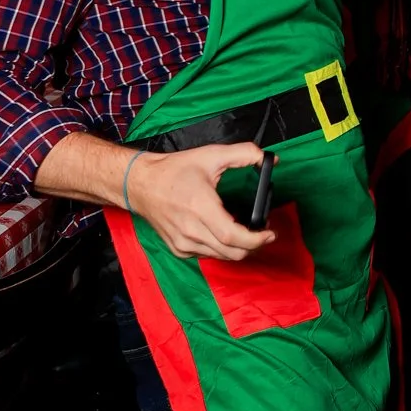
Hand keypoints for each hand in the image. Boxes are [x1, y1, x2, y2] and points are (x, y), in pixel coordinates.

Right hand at [127, 142, 274, 260]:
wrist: (140, 184)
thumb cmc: (174, 170)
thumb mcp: (211, 155)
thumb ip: (243, 153)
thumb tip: (267, 159)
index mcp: (201, 208)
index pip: (233, 237)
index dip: (256, 240)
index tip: (270, 233)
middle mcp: (191, 231)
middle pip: (231, 252)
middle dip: (253, 246)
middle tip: (263, 232)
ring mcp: (183, 243)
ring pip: (221, 256)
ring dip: (238, 248)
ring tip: (246, 232)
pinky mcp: (178, 249)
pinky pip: (207, 255)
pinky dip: (221, 248)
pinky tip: (224, 233)